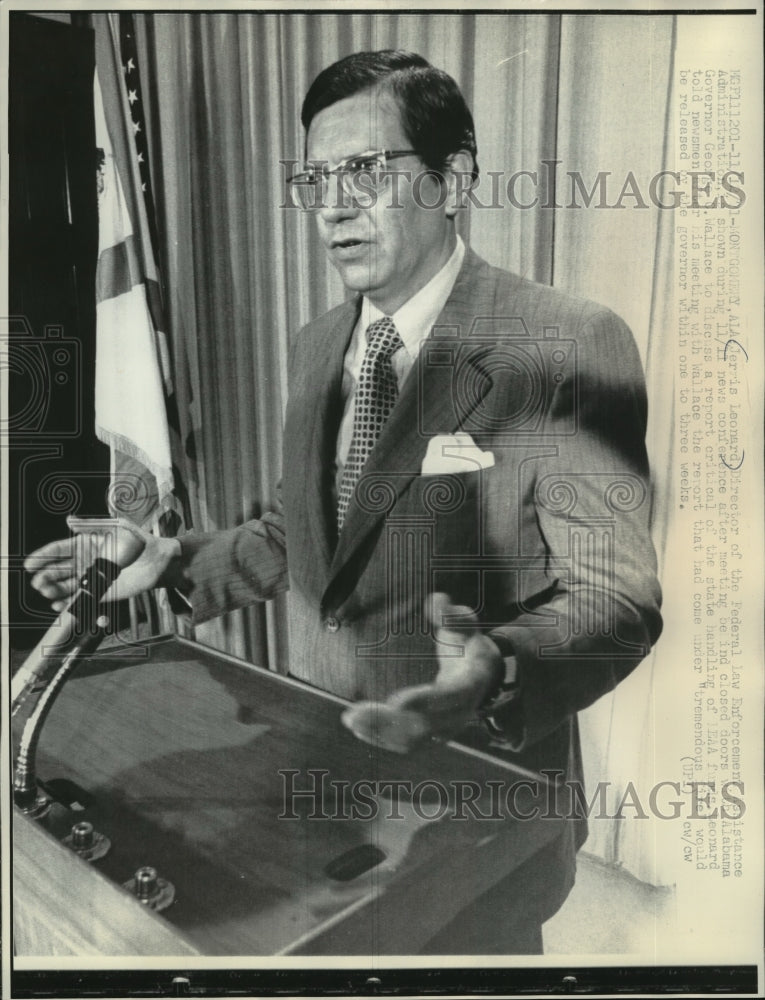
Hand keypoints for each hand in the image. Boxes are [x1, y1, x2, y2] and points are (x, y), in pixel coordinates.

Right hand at [24, 516, 180, 611]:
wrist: (159, 561)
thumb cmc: (139, 540)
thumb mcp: (116, 528)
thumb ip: (92, 525)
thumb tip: (68, 520)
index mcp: (85, 544)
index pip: (59, 550)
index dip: (43, 557)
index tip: (30, 564)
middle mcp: (85, 561)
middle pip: (59, 570)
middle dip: (46, 576)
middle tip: (38, 582)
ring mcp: (92, 578)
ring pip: (66, 586)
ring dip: (54, 590)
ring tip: (47, 593)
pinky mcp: (101, 593)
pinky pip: (81, 600)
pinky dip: (69, 604)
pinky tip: (59, 606)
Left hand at [341, 592, 511, 753]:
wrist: (483, 675)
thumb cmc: (469, 644)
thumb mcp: (466, 625)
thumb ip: (453, 616)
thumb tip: (438, 602)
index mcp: (471, 682)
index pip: (450, 696)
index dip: (426, 701)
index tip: (398, 702)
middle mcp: (461, 712)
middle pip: (425, 725)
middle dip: (389, 722)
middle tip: (355, 714)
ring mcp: (447, 727)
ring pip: (413, 740)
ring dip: (380, 733)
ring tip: (351, 720)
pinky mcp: (432, 734)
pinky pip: (407, 742)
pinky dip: (382, 738)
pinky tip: (359, 727)